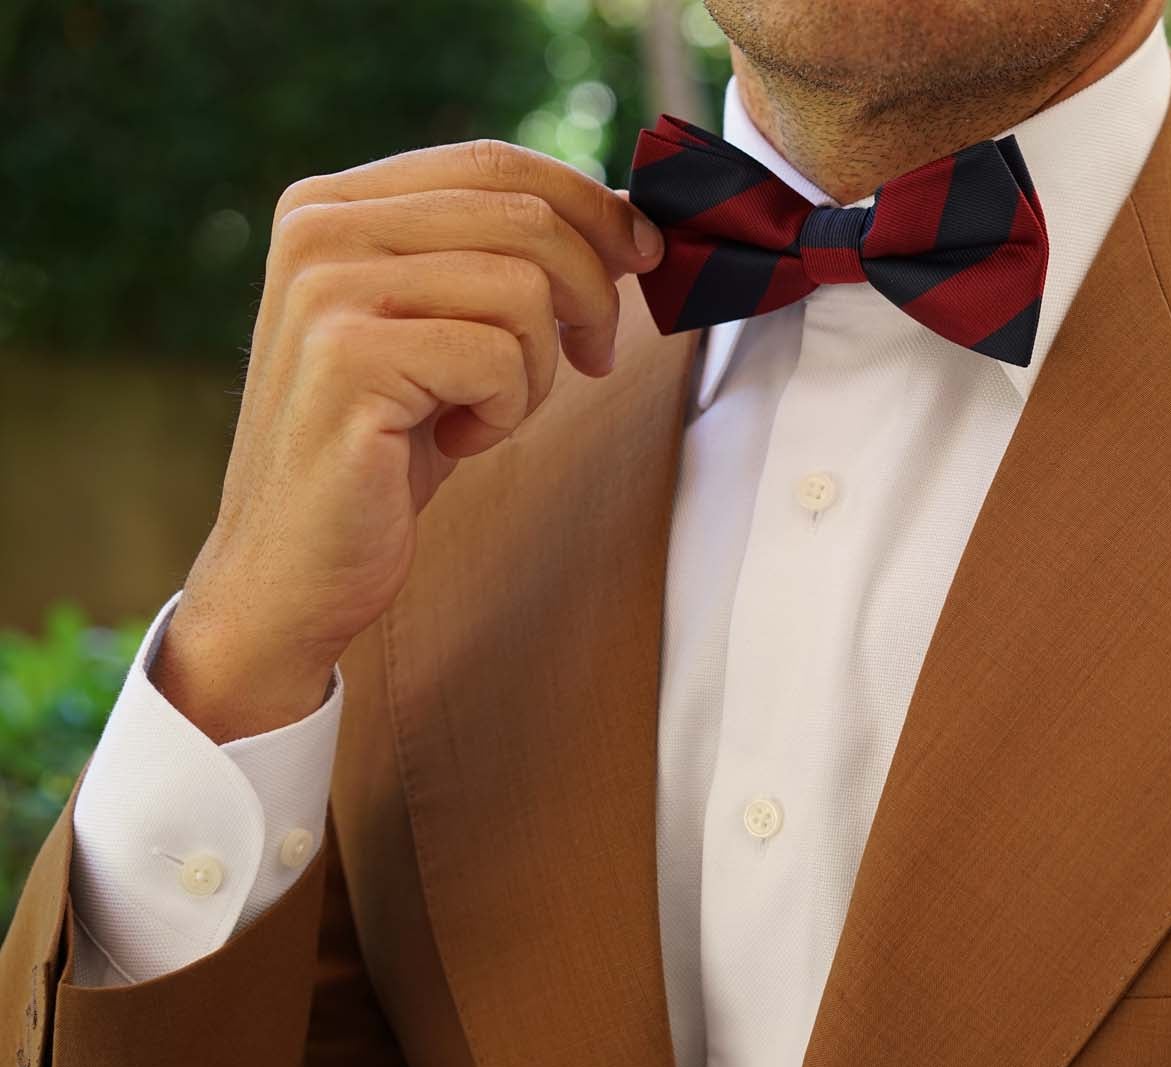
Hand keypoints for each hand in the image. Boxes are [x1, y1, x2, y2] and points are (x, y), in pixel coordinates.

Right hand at [151, 139, 662, 741]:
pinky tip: (456, 440)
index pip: (495, 163)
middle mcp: (318, 230)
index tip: (644, 256)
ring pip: (523, 289)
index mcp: (333, 205)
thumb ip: (499, 261)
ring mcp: (326, 291)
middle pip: (524, 217)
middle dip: (591, 293)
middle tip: (591, 357)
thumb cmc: (384, 452)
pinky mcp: (349, 360)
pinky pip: (500, 358)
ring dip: (538, 367)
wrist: (295, 566)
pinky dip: (507, 411)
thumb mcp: (443, 331)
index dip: (591, 205)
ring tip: (487, 409)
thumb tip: (629, 223)